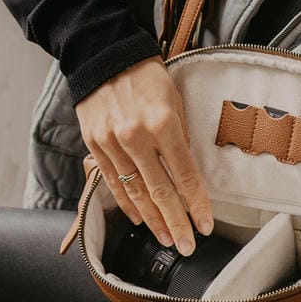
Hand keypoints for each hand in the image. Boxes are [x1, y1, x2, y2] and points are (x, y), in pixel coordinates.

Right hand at [74, 57, 215, 255]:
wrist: (103, 55)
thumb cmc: (146, 75)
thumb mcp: (175, 99)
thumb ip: (181, 135)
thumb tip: (188, 172)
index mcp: (163, 123)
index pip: (185, 175)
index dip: (197, 204)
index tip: (206, 225)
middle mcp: (137, 137)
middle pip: (161, 192)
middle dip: (176, 223)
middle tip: (188, 246)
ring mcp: (112, 143)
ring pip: (136, 193)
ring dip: (153, 220)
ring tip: (167, 239)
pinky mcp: (95, 145)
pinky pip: (113, 183)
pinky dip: (127, 204)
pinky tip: (139, 218)